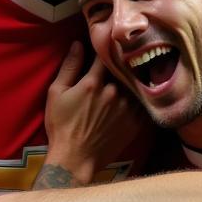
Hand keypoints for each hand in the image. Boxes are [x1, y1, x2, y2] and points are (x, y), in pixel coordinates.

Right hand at [45, 43, 140, 182]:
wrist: (75, 159)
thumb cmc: (61, 126)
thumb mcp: (56, 93)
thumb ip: (69, 67)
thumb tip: (78, 44)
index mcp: (93, 83)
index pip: (105, 54)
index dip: (107, 45)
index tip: (108, 42)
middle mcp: (114, 92)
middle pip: (124, 67)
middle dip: (124, 59)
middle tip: (127, 51)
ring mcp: (127, 108)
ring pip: (136, 82)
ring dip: (136, 75)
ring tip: (139, 67)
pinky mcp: (136, 122)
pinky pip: (145, 101)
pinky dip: (144, 93)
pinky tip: (144, 89)